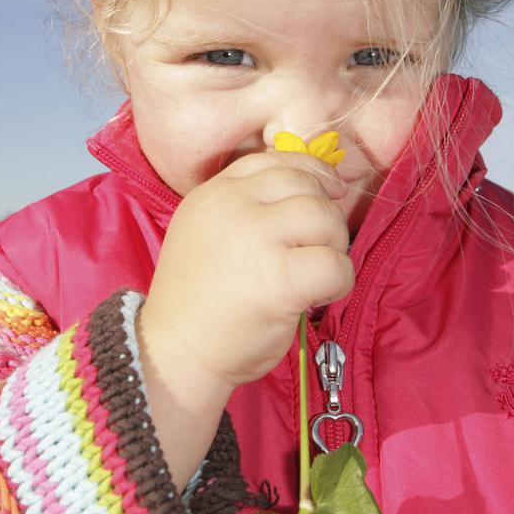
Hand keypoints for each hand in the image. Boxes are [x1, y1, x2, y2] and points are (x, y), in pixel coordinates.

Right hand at [139, 150, 353, 409]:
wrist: (174, 352)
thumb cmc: (198, 300)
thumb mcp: (206, 231)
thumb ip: (245, 206)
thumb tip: (313, 189)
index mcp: (214, 193)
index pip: (276, 160)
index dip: (310, 173)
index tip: (326, 192)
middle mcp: (233, 206)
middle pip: (307, 185)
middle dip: (324, 215)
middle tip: (316, 249)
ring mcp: (257, 238)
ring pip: (326, 218)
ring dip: (333, 247)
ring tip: (314, 274)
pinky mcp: (281, 277)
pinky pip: (335, 265)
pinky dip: (339, 282)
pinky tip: (318, 297)